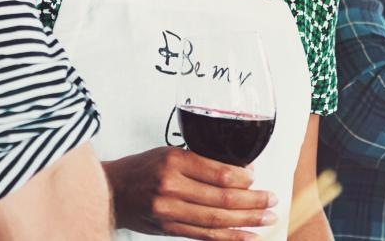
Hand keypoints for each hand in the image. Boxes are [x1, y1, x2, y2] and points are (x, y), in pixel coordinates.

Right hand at [102, 147, 275, 239]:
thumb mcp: (168, 152)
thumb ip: (199, 161)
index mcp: (173, 161)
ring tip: (268, 219)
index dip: (245, 178)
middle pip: (223, 198)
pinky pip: (205, 236)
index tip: (256, 177)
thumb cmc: (142, 169)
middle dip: (253, 201)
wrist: (111, 191)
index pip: (219, 173)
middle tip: (272, 200)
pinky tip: (248, 236)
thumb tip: (239, 170)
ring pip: (217, 220)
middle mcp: (171, 187)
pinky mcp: (169, 229)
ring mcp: (169, 211)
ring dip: (247, 221)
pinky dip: (230, 237)